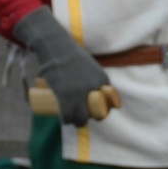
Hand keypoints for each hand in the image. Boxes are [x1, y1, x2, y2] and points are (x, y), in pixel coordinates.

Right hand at [13, 6, 111, 126]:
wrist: (58, 47)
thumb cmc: (72, 54)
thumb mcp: (89, 65)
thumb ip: (91, 76)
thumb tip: (87, 86)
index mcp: (103, 80)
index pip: (109, 102)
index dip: (102, 109)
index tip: (95, 111)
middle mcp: (95, 88)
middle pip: (97, 113)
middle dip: (90, 117)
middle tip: (81, 115)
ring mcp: (80, 93)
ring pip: (81, 117)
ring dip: (77, 121)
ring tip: (72, 119)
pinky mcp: (65, 96)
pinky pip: (68, 115)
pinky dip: (67, 120)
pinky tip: (65, 121)